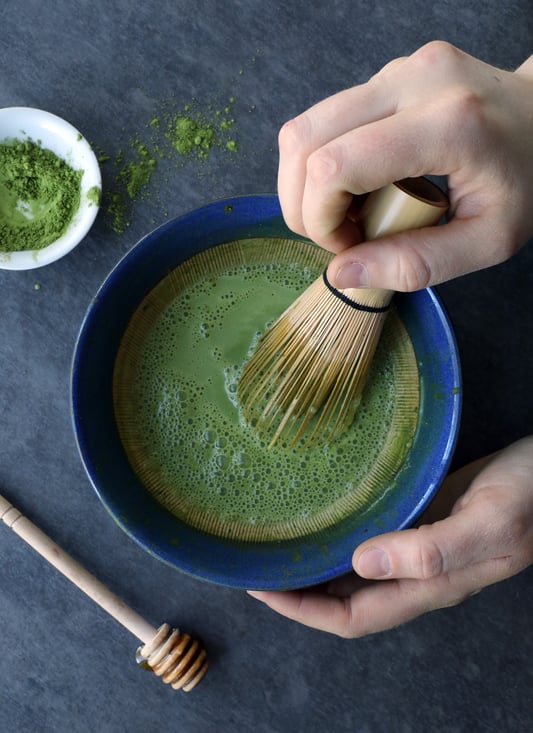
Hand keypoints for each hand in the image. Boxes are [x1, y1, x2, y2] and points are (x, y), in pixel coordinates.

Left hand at [248, 437, 532, 636]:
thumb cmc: (530, 496)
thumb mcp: (488, 523)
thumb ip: (433, 551)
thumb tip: (362, 564)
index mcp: (430, 584)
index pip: (353, 618)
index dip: (304, 611)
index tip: (262, 590)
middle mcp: (417, 573)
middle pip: (344, 600)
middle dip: (297, 593)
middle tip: (255, 567)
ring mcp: (417, 547)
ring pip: (353, 572)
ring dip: (313, 567)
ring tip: (275, 548)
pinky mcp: (419, 520)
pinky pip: (369, 540)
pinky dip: (339, 538)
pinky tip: (321, 519)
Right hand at [277, 41, 532, 290]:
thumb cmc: (527, 181)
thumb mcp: (488, 241)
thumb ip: (417, 264)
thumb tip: (342, 274)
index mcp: (449, 124)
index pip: (334, 166)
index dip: (319, 217)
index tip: (346, 246)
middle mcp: (417, 81)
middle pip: (306, 139)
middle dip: (301, 202)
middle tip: (337, 235)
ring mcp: (401, 69)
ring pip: (306, 126)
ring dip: (307, 182)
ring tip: (346, 214)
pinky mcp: (391, 72)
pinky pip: (327, 119)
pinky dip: (323, 162)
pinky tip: (355, 187)